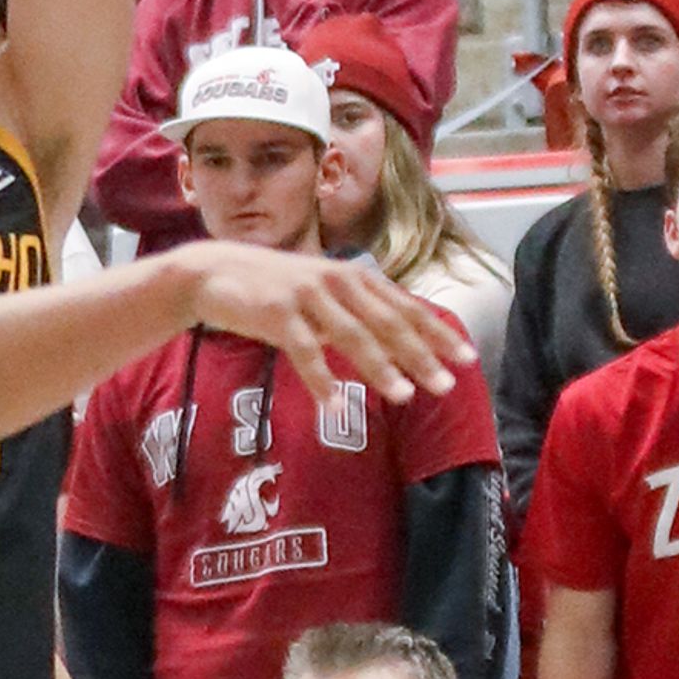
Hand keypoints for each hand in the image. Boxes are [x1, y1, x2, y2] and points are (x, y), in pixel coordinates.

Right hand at [181, 244, 467, 400]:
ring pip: (351, 336)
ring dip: (380, 367)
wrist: (212, 273)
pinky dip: (320, 380)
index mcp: (353, 276)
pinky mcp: (275, 313)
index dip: (437, 333)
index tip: (467, 359)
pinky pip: (303, 352)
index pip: (405, 307)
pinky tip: (334, 406)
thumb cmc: (274, 287)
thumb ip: (358, 311)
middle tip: (446, 386)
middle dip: (420, 355)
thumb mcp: (323, 291)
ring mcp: (305, 295)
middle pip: (387, 323)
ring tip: (405, 395)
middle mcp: (335, 281)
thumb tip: (403, 341)